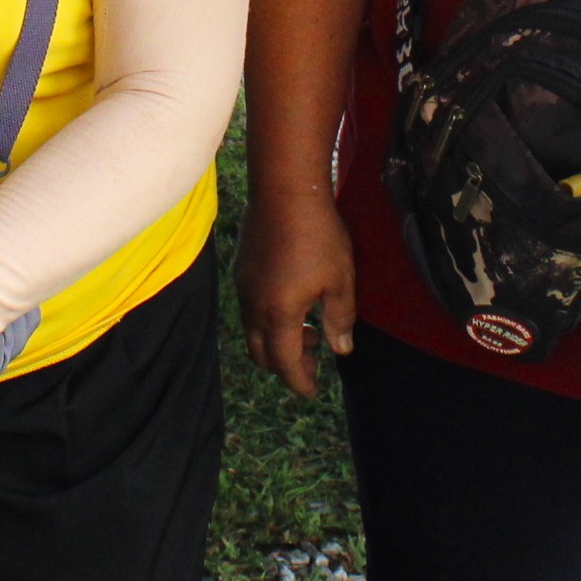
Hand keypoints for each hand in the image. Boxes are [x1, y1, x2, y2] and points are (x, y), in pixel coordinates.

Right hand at [236, 184, 356, 397]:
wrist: (284, 190)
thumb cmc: (318, 235)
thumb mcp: (340, 280)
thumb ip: (339, 320)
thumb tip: (340, 349)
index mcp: (279, 315)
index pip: (285, 364)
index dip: (299, 381)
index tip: (312, 390)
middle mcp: (254, 306)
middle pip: (262, 354)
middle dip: (285, 365)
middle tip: (312, 358)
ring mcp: (243, 287)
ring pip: (253, 331)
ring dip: (277, 340)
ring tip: (307, 328)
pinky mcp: (240, 269)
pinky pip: (249, 308)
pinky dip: (267, 318)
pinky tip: (290, 299)